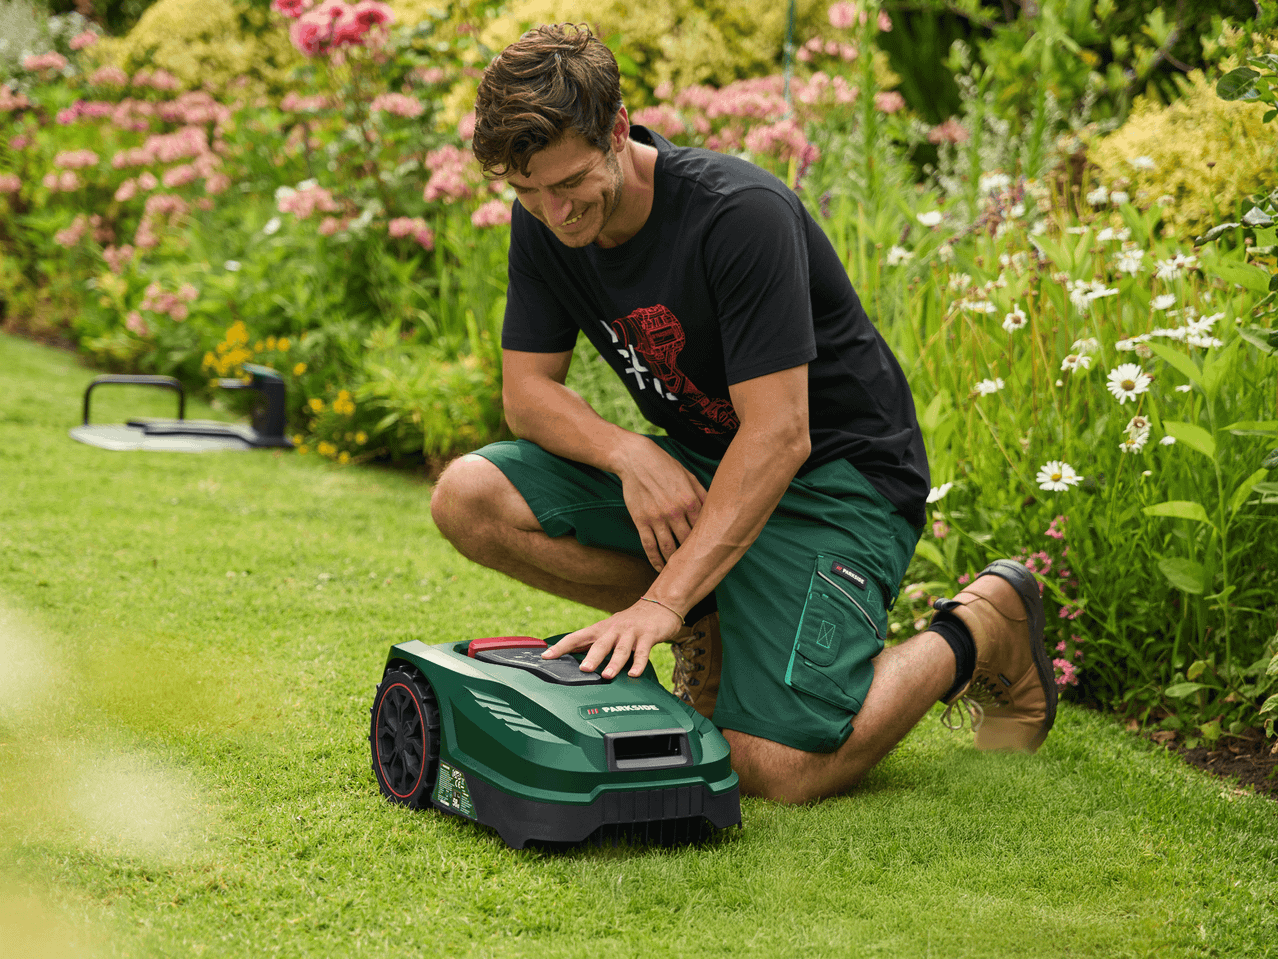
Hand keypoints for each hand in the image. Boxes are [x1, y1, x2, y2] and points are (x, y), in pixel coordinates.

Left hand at [542, 600, 684, 678]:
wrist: (659, 607)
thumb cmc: (630, 623)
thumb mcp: (608, 630)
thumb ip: (591, 642)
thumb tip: (568, 653)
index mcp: (601, 629)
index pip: (577, 636)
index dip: (561, 646)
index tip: (546, 656)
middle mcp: (614, 629)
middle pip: (600, 643)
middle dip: (591, 656)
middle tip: (583, 669)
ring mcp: (631, 632)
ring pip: (622, 649)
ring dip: (614, 662)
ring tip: (607, 675)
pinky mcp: (648, 636)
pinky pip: (643, 652)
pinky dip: (639, 663)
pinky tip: (634, 674)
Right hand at [614, 437, 706, 570]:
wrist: (635, 459)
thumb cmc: (664, 466)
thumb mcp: (689, 476)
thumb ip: (702, 494)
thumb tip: (715, 509)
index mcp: (690, 500)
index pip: (703, 528)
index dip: (708, 542)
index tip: (712, 552)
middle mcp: (675, 512)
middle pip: (688, 542)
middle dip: (694, 556)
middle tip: (699, 567)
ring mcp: (657, 518)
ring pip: (669, 549)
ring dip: (675, 563)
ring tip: (681, 573)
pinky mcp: (641, 521)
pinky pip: (649, 546)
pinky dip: (655, 560)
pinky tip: (660, 569)